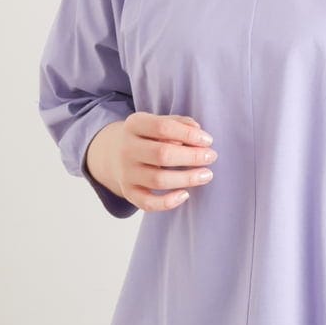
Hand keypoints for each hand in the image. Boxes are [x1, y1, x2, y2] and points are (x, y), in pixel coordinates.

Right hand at [85, 113, 217, 212]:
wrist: (114, 153)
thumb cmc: (147, 136)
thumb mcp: (157, 121)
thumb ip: (178, 123)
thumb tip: (198, 131)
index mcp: (134, 125)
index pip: (162, 127)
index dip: (188, 134)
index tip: (208, 141)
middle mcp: (127, 149)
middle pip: (162, 154)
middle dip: (192, 157)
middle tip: (211, 157)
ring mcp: (126, 173)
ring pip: (158, 179)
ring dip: (187, 179)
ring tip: (206, 175)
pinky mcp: (128, 192)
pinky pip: (148, 203)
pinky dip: (167, 203)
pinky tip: (185, 194)